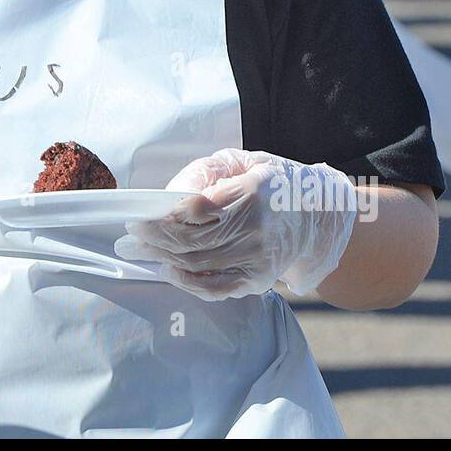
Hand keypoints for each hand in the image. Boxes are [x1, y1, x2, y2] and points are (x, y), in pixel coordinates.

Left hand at [113, 148, 357, 300]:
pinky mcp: (258, 280)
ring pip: (198, 264)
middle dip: (154, 239)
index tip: (139, 215)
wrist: (317, 216)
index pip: (197, 207)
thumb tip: (170, 197)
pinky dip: (187, 282)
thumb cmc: (271, 183)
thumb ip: (205, 174)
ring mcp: (258, 258)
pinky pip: (215, 288)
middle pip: (192, 240)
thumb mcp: (241, 162)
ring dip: (163, 259)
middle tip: (132, 236)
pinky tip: (170, 270)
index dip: (162, 215)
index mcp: (252, 191)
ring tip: (143, 250)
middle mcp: (256, 227)